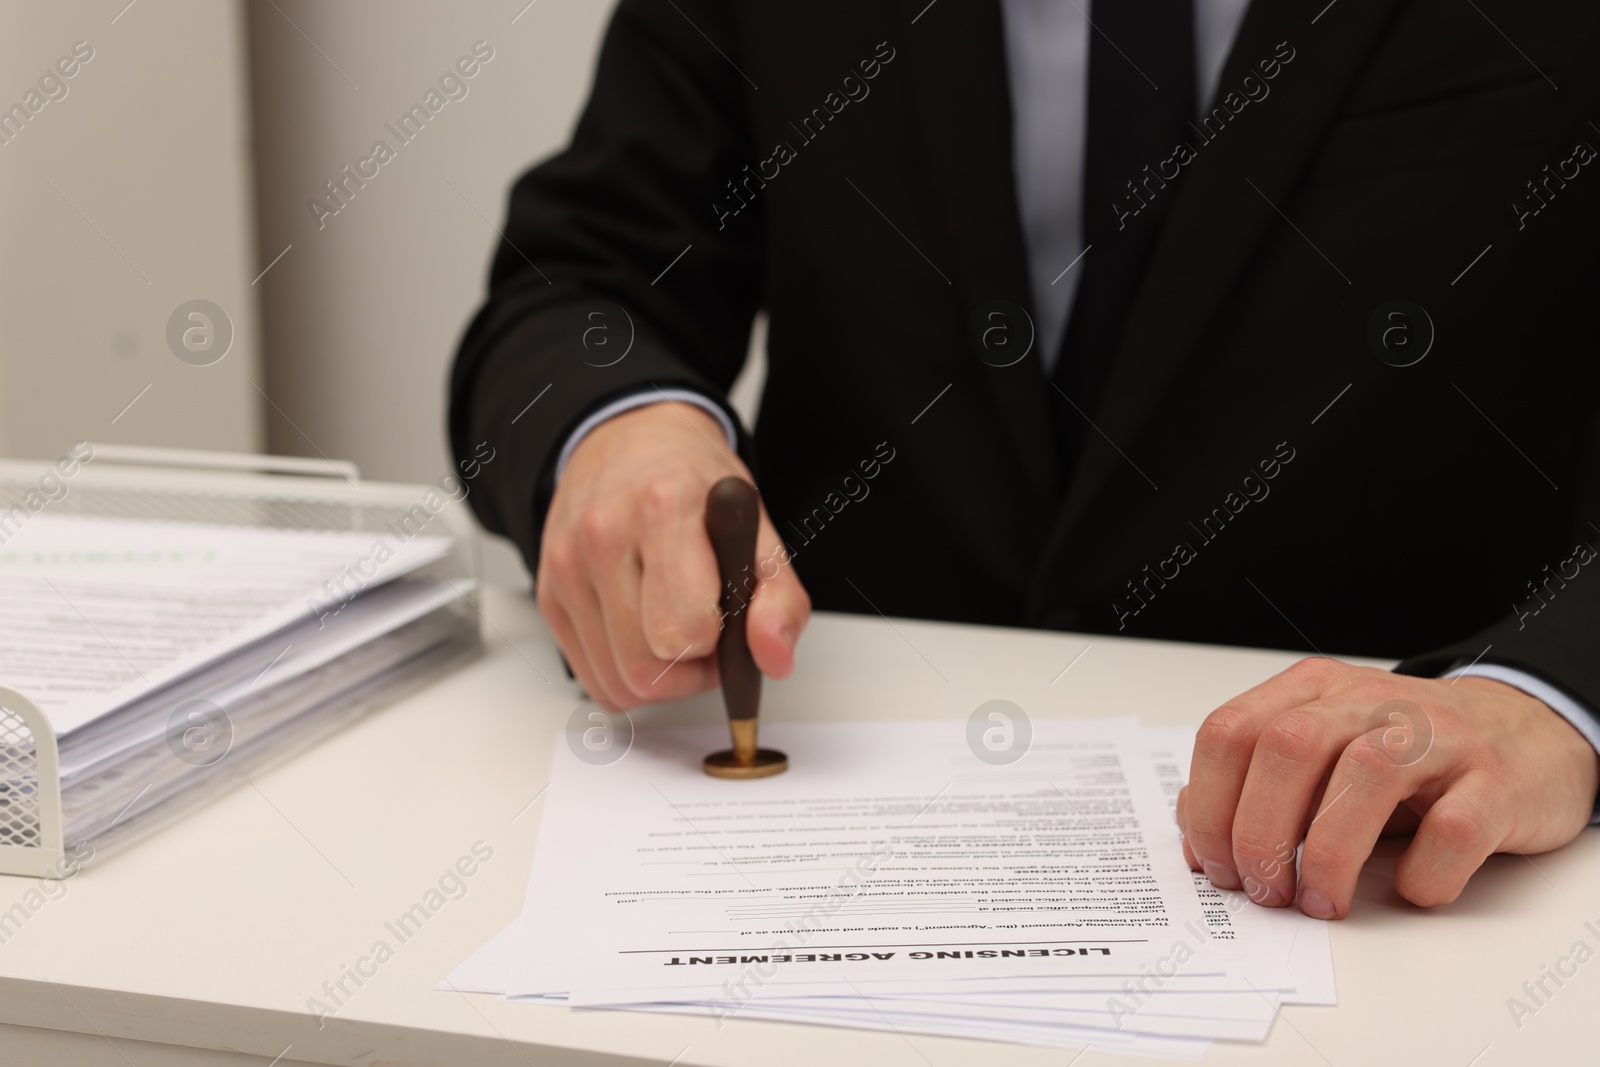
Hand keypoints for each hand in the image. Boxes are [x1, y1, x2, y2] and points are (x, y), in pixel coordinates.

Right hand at [536, 401, 809, 710]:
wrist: (629, 442)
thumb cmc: (694, 484)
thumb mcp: (758, 527)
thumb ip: (780, 597)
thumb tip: (774, 658)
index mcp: (664, 508)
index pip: (681, 629)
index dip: (716, 643)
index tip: (727, 622)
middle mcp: (602, 535)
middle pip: (644, 668)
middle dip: (689, 670)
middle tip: (709, 634)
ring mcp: (566, 566)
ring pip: (616, 682)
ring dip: (658, 676)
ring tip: (677, 629)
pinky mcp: (548, 595)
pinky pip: (591, 677)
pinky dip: (625, 672)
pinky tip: (644, 632)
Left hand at [1176, 658, 1598, 917]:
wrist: (1525, 734)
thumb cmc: (1407, 757)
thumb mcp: (1320, 757)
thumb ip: (1254, 785)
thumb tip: (1196, 835)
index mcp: (1313, 692)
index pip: (1230, 733)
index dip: (1210, 807)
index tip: (1217, 867)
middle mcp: (1369, 702)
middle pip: (1286, 747)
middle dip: (1260, 832)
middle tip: (1266, 891)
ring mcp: (1438, 736)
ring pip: (1367, 774)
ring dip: (1330, 854)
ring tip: (1322, 902)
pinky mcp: (1497, 783)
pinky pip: (1452, 828)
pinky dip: (1422, 873)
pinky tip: (1409, 889)